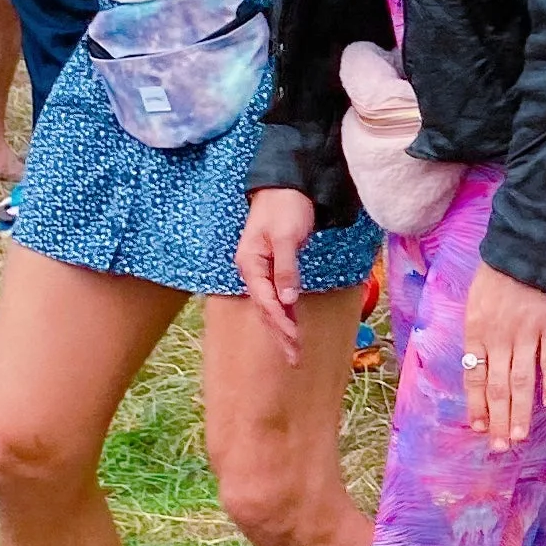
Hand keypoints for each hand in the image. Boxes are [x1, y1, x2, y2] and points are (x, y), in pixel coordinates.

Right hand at [235, 186, 315, 353]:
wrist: (285, 186)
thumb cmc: (285, 208)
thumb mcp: (286, 237)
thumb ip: (286, 269)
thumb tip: (288, 300)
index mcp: (250, 263)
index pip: (265, 300)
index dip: (280, 321)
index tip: (293, 338)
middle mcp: (252, 270)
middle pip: (266, 309)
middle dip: (280, 334)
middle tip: (294, 359)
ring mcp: (262, 271)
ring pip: (271, 306)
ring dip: (283, 328)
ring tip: (294, 352)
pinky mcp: (274, 268)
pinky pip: (278, 297)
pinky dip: (286, 313)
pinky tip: (293, 328)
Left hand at [463, 260, 545, 450]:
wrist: (525, 250)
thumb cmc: (497, 278)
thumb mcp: (475, 304)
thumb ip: (478, 337)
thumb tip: (481, 369)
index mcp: (476, 332)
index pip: (474, 377)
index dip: (477, 405)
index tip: (481, 429)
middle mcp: (498, 337)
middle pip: (498, 386)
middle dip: (499, 419)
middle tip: (501, 446)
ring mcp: (526, 333)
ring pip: (522, 380)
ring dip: (521, 411)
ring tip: (520, 436)